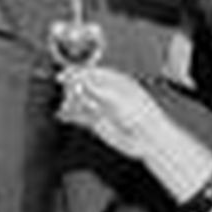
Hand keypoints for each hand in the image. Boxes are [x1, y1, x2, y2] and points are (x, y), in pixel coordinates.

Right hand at [58, 65, 172, 161]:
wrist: (149, 139)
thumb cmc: (142, 116)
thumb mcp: (116, 97)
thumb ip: (95, 88)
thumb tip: (78, 80)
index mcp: (115, 81)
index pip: (91, 72)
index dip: (76, 73)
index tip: (62, 76)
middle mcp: (107, 93)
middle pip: (82, 86)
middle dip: (71, 88)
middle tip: (67, 94)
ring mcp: (102, 108)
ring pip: (79, 101)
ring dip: (70, 102)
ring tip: (65, 107)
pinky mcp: (97, 123)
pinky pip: (79, 116)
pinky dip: (70, 115)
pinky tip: (64, 115)